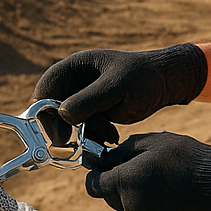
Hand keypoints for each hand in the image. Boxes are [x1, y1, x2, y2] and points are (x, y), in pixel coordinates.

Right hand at [32, 45, 207, 141]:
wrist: (165, 84)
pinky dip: (94, 136)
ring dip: (84, 133)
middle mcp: (75, 81)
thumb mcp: (117, 86)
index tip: (58, 130)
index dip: (45, 110)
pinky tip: (111, 135)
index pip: (46, 88)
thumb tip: (63, 114)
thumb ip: (90, 99)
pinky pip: (84, 129)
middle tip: (74, 143)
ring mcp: (84, 97)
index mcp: (76, 66)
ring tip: (107, 134)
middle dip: (64, 127)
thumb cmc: (144, 77)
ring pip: (69, 123)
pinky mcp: (94, 112)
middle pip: (52, 108)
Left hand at [85, 132, 210, 210]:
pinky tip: (177, 196)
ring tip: (167, 181)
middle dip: (121, 184)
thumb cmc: (187, 157)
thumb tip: (105, 159)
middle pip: (111, 197)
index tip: (109, 166)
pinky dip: (158, 209)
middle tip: (144, 169)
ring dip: (141, 196)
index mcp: (124, 183)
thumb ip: (122, 152)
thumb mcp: (152, 142)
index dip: (98, 173)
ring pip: (132, 208)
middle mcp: (131, 207)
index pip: (92, 184)